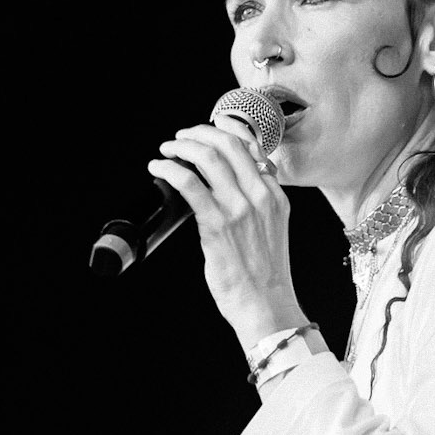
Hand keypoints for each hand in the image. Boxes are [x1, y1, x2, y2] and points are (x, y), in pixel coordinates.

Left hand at [148, 116, 303, 346]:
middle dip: (199, 133)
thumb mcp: (272, 230)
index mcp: (275, 196)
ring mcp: (240, 208)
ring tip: (167, 150)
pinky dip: (170, 169)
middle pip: (228, 144)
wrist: (266, 306)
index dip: (225, 130)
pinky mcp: (217, 224)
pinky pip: (190, 183)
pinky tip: (159, 169)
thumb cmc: (265, 277)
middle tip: (181, 138)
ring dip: (181, 146)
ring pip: (208, 156)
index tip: (208, 129)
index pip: (252, 147)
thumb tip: (232, 188)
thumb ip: (258, 205)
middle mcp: (260, 196)